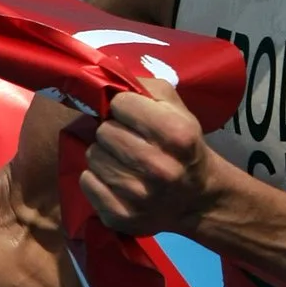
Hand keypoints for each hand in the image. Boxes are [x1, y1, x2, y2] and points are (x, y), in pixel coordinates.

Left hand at [79, 76, 211, 237]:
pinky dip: (96, 177)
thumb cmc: (184, 147)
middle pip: (104, 132)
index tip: (131, 114)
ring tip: (122, 160)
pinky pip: (87, 182)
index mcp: (177, 134)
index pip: (121, 104)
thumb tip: (105, 70)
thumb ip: (144, 87)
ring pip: (93, 156)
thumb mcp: (178, 109)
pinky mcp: (120, 216)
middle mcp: (159, 168)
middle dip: (112, 131)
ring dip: (104, 154)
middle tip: (125, 139)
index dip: (123, 106)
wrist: (198, 200)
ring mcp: (139, 196)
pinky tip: (115, 179)